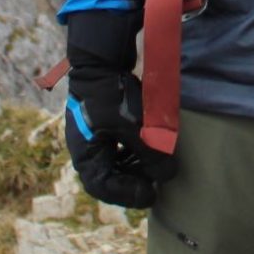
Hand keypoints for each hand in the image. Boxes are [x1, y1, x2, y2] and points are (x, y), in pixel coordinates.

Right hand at [62, 9, 177, 208]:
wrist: (100, 58)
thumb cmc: (114, 95)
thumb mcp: (134, 127)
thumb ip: (151, 153)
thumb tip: (168, 175)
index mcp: (85, 154)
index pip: (102, 187)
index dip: (127, 195)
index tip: (152, 194)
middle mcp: (85, 147)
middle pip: (107, 176)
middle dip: (132, 181)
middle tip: (156, 181)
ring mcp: (91, 133)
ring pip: (112, 161)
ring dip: (133, 166)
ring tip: (155, 165)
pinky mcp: (100, 121)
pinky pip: (115, 145)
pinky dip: (132, 150)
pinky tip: (149, 147)